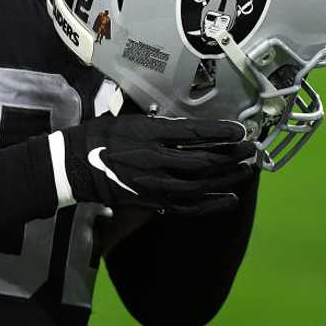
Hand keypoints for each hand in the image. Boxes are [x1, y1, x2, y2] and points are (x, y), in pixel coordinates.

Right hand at [51, 111, 255, 216]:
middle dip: (232, 155)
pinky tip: (229, 200)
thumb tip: (187, 124)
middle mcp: (156, 160)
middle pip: (203, 160)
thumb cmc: (100, 136)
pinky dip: (211, 205)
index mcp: (149, 134)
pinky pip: (187, 207)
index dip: (221, 132)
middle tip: (252, 150)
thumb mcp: (129, 118)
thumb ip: (158, 123)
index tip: (242, 130)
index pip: (194, 134)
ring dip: (227, 178)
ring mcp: (155, 184)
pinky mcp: (152, 202)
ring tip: (247, 170)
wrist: (74, 165)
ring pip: (200, 184)